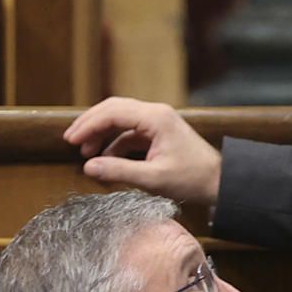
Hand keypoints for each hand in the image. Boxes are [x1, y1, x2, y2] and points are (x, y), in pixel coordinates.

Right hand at [64, 97, 222, 204]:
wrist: (221, 181)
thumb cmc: (193, 179)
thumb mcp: (153, 178)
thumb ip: (119, 171)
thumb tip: (88, 166)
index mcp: (155, 118)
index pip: (112, 113)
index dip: (88, 125)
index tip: (70, 140)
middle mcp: (156, 113)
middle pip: (113, 109)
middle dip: (91, 124)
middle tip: (71, 141)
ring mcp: (158, 122)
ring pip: (120, 119)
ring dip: (102, 134)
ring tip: (86, 153)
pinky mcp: (159, 133)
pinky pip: (130, 132)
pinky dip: (115, 143)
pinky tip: (105, 159)